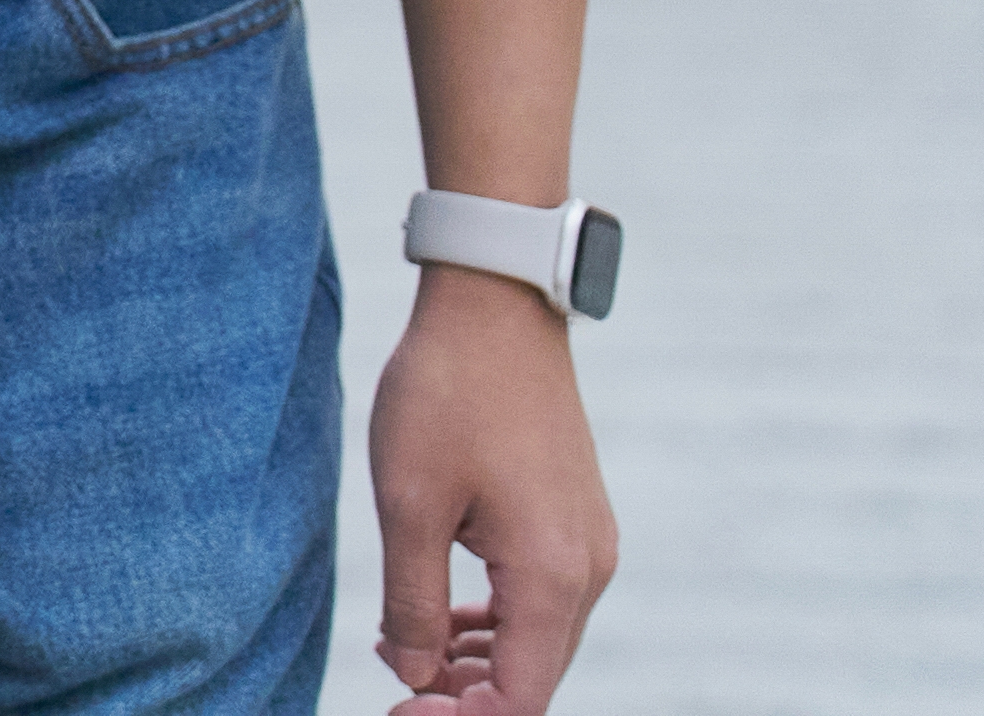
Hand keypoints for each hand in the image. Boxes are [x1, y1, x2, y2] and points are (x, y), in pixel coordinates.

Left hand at [369, 271, 615, 706]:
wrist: (493, 307)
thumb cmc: (446, 394)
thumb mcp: (409, 503)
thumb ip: (414, 603)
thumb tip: (414, 676)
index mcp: (553, 576)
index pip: (521, 697)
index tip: (397, 707)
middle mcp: (589, 570)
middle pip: (534, 675)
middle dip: (465, 697)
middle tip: (393, 691)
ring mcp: (589, 543)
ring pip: (538, 639)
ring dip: (476, 661)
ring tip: (403, 654)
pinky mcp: (575, 519)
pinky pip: (541, 598)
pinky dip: (494, 620)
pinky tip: (441, 618)